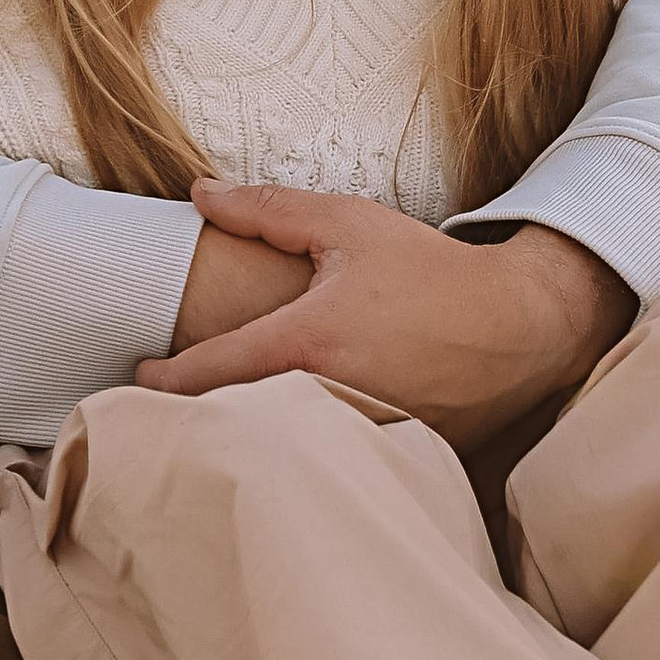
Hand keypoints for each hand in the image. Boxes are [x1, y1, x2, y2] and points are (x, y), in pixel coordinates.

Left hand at [137, 184, 635, 447]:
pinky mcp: (380, 462)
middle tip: (157, 410)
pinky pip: (318, 465)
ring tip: (208, 429)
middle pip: (227, 425)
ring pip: (271, 452)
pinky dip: (293, 457)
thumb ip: (269, 209)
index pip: (204, 375)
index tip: (137, 378)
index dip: (158, 382)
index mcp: (305, 342)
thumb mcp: (351, 223)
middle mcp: (324, 398)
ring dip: (239, 442)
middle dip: (188, 420)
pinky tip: (280, 446)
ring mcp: (353, 439)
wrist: (522, 327)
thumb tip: (201, 194)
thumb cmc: (433, 272)